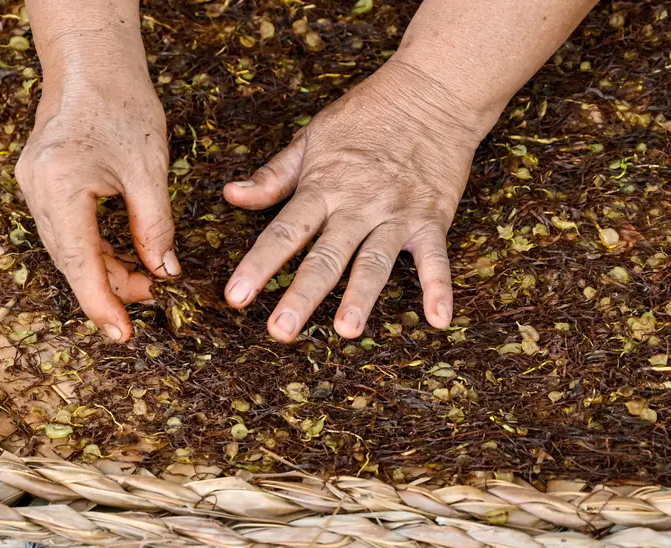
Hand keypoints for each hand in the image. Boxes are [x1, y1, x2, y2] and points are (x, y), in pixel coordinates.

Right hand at [16, 52, 176, 341]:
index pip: (78, 263)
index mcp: (58, 188)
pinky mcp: (42, 183)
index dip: (101, 305)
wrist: (91, 61)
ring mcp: (33, 187)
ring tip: (148, 283)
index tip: (122, 336)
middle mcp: (35, 192)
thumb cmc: (122, 105)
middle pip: (71, 260)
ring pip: (69, 248)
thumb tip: (164, 274)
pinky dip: (97, 248)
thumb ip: (155, 227)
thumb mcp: (149, 171)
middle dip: (111, 288)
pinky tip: (127, 259)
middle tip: (154, 302)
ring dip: (107, 269)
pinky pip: (68, 230)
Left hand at [222, 59, 493, 341]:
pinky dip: (439, 289)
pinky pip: (436, 258)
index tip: (234, 297)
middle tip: (280, 332)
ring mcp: (396, 213)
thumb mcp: (312, 138)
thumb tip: (230, 195)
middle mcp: (357, 205)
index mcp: (323, 187)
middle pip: (325, 257)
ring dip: (361, 297)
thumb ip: (274, 176)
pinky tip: (439, 320)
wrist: (431, 91)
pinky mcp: (432, 218)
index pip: (283, 232)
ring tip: (346, 331)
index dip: (257, 266)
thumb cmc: (366, 115)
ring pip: (375, 262)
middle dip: (301, 295)